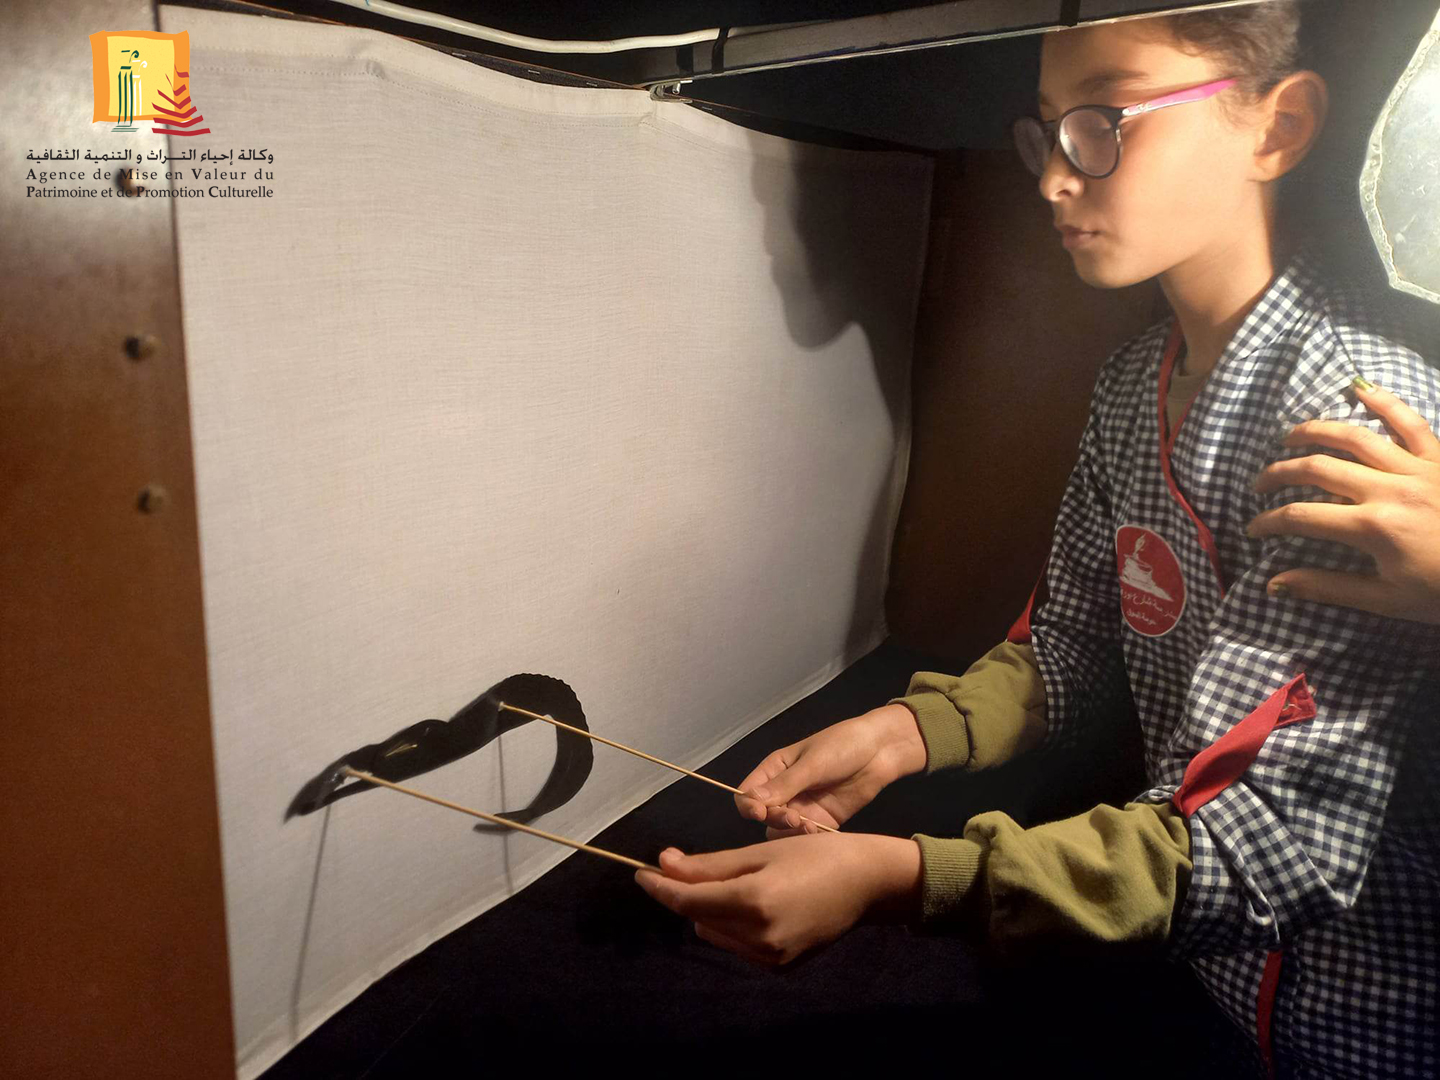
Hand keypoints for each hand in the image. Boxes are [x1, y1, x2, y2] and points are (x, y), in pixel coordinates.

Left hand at [633, 833, 921, 966]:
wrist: (868, 884)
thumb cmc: (816, 854)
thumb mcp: (761, 852)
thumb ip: (711, 864)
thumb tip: (665, 863)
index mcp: (754, 903)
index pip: (689, 900)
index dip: (660, 887)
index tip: (640, 872)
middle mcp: (759, 938)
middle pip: (698, 917)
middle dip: (685, 892)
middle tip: (683, 865)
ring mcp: (771, 958)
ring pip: (715, 933)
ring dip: (708, 910)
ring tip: (728, 882)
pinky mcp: (780, 967)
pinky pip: (738, 946)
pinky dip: (731, 925)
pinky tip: (748, 903)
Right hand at [733, 704, 926, 837]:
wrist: (881, 751)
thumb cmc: (842, 745)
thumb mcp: (812, 762)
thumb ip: (784, 784)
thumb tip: (751, 802)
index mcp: (775, 770)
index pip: (747, 794)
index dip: (749, 806)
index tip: (760, 813)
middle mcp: (785, 791)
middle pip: (764, 817)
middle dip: (775, 819)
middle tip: (795, 818)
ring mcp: (804, 807)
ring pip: (782, 831)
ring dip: (790, 833)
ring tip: (809, 827)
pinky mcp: (823, 821)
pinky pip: (806, 837)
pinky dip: (808, 838)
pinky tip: (819, 832)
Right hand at [1249, 379, 1439, 623]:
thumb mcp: (1386, 601)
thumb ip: (1327, 587)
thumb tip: (1273, 584)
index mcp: (1373, 527)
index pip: (1301, 517)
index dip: (1269, 522)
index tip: (1253, 529)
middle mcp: (1389, 489)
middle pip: (1317, 469)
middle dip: (1278, 474)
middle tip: (1259, 484)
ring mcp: (1416, 468)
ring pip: (1353, 437)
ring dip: (1313, 432)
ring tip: (1288, 438)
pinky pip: (1409, 421)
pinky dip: (1383, 402)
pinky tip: (1358, 390)